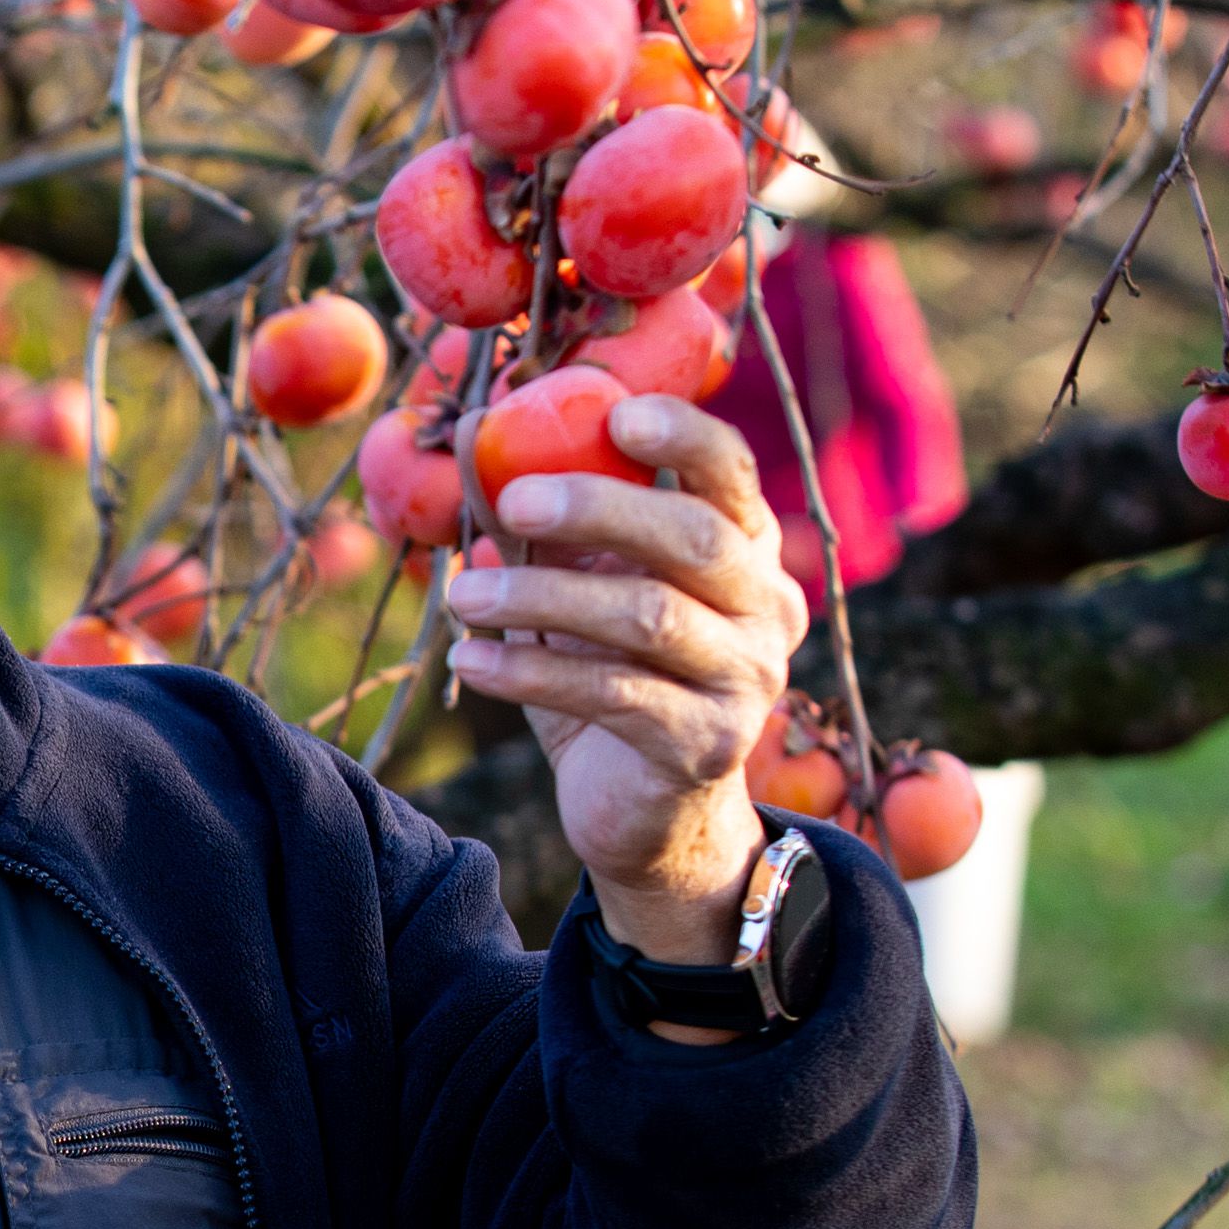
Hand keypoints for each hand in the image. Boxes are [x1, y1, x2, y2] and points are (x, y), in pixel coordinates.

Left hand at [436, 393, 810, 966]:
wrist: (648, 814)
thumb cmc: (611, 677)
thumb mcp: (577, 590)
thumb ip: (541, 522)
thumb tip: (477, 431)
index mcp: (746, 550)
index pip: (731, 474)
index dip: (685, 436)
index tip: (619, 415)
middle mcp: (767, 608)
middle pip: (695, 538)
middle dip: (601, 509)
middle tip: (513, 503)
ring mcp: (747, 680)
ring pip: (649, 618)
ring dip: (544, 598)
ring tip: (461, 596)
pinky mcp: (706, 745)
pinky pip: (615, 695)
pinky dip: (532, 673)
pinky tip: (470, 662)